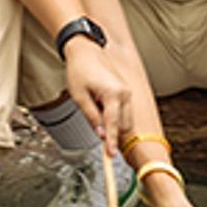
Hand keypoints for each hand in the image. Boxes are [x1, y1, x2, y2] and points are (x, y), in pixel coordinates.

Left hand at [63, 40, 131, 155]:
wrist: (85, 50)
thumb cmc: (80, 69)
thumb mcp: (79, 96)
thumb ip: (91, 117)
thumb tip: (99, 134)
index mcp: (114, 94)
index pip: (113, 124)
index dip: (111, 142)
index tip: (111, 155)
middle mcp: (125, 93)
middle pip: (123, 124)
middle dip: (112, 132)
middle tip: (96, 131)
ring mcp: (127, 92)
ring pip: (125, 119)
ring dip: (113, 123)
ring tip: (94, 108)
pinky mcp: (125, 91)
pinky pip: (124, 110)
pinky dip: (114, 115)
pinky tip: (100, 105)